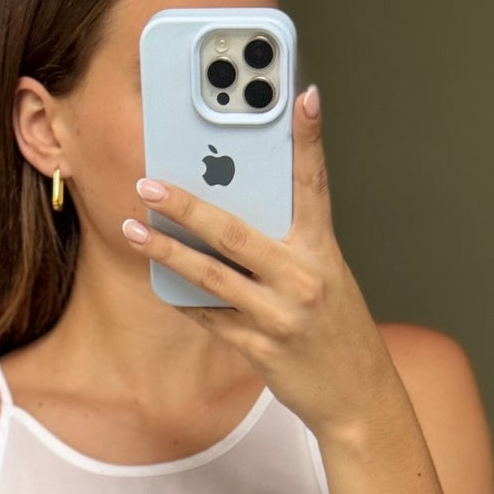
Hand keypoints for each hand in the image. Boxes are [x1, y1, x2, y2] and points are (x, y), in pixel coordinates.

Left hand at [121, 85, 399, 445]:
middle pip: (234, 232)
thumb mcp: (327, 278)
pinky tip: (161, 282)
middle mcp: (302, 279)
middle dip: (187, 206)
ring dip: (166, 252)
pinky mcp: (259, 348)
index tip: (303, 96)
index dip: (310, 139)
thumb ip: (289, 246)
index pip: (315, 184)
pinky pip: (210, 317)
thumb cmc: (338, 332)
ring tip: (134, 230)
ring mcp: (278, 315)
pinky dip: (183, 299)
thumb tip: (237, 217)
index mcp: (323, 252)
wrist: (359, 397)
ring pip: (210, 276)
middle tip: (149, 184)